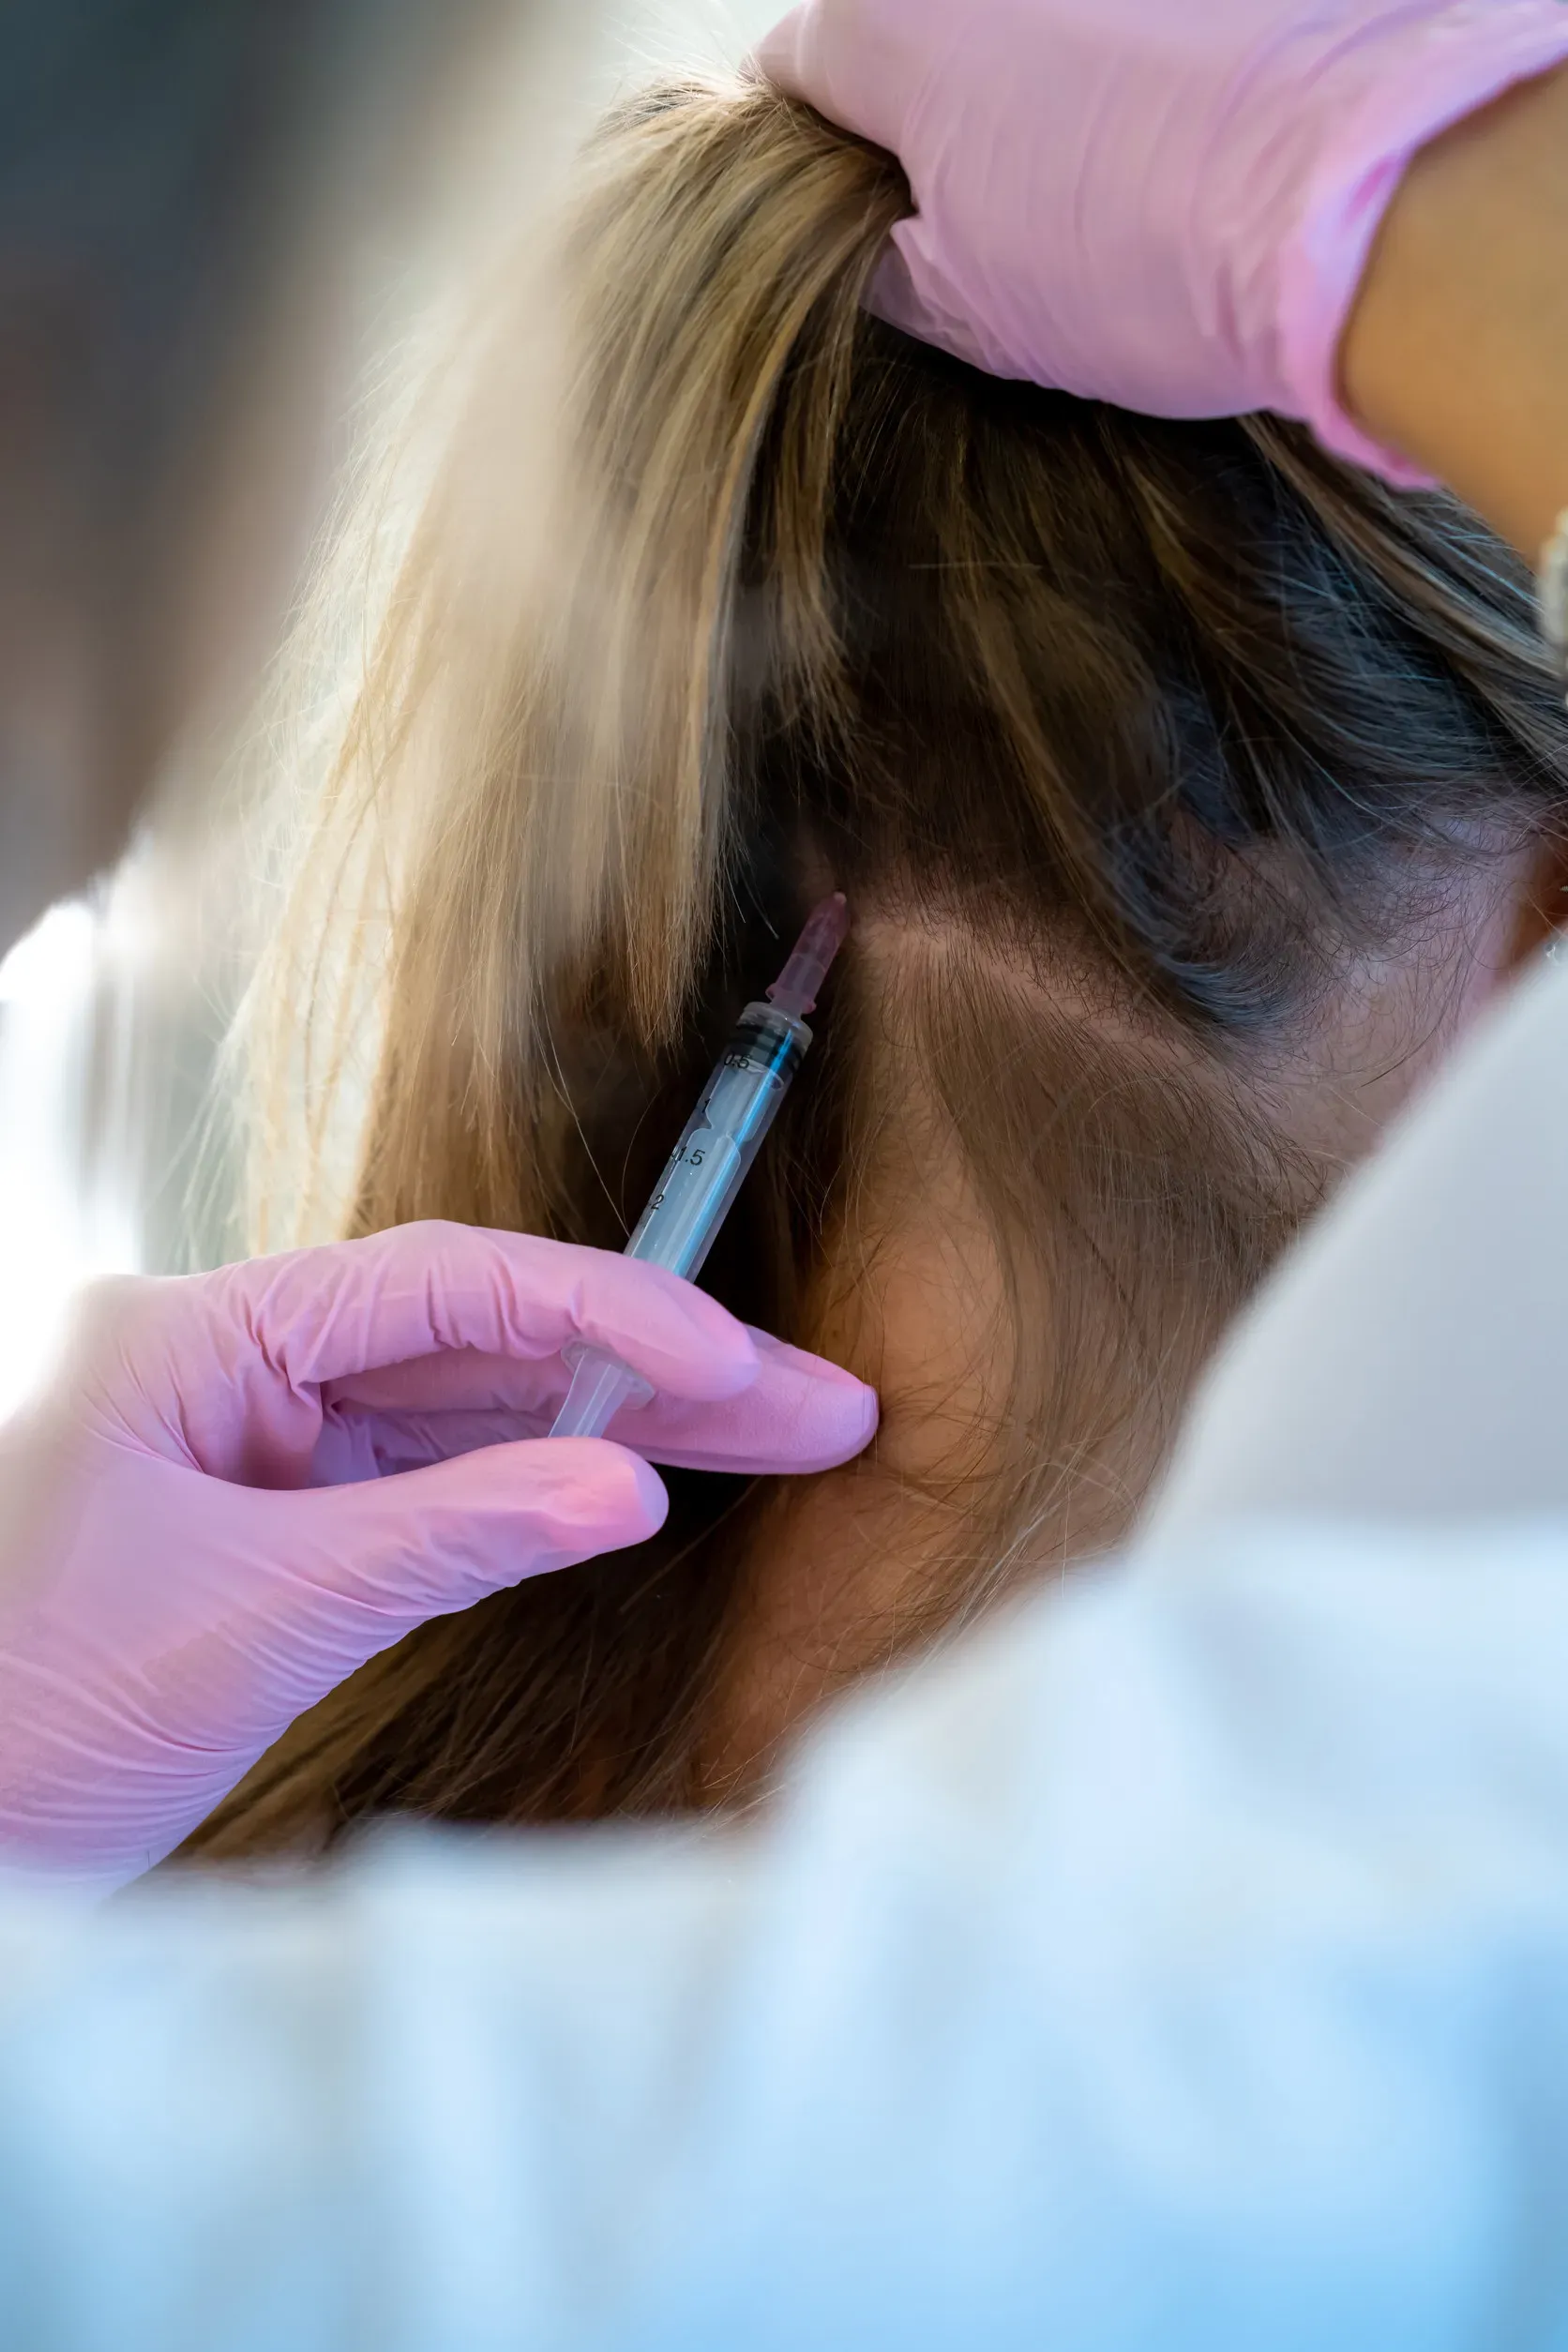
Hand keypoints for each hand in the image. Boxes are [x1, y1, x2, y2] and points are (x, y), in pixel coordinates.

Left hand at [0, 1222, 875, 1889]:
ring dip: (624, 1428)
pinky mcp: (277, 1522)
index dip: (606, 1314)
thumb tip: (635, 1490)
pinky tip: (649, 1483)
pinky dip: (542, 1490)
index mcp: (196, 1335)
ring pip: (475, 1413)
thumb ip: (453, 1537)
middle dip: (656, 1373)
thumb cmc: (28, 1719)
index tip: (734, 1360)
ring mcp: (256, 1443)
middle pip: (484, 1344)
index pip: (443, 1289)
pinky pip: (433, 1484)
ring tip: (785, 1433)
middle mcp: (233, 1366)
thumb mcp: (259, 1618)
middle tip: (818, 1400)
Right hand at [758, 0, 1567, 477]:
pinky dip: (1135, 57)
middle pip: (910, 25)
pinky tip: (1181, 135)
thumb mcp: (972, 310)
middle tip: (992, 220)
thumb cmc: (1148, 262)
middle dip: (932, 111)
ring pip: (1019, 18)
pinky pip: (1125, 17)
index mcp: (891, 21)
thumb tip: (875, 238)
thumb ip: (882, 258)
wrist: (1364, 202)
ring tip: (1104, 180)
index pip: (795, 72)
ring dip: (1035, 80)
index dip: (820, 153)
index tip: (867, 213)